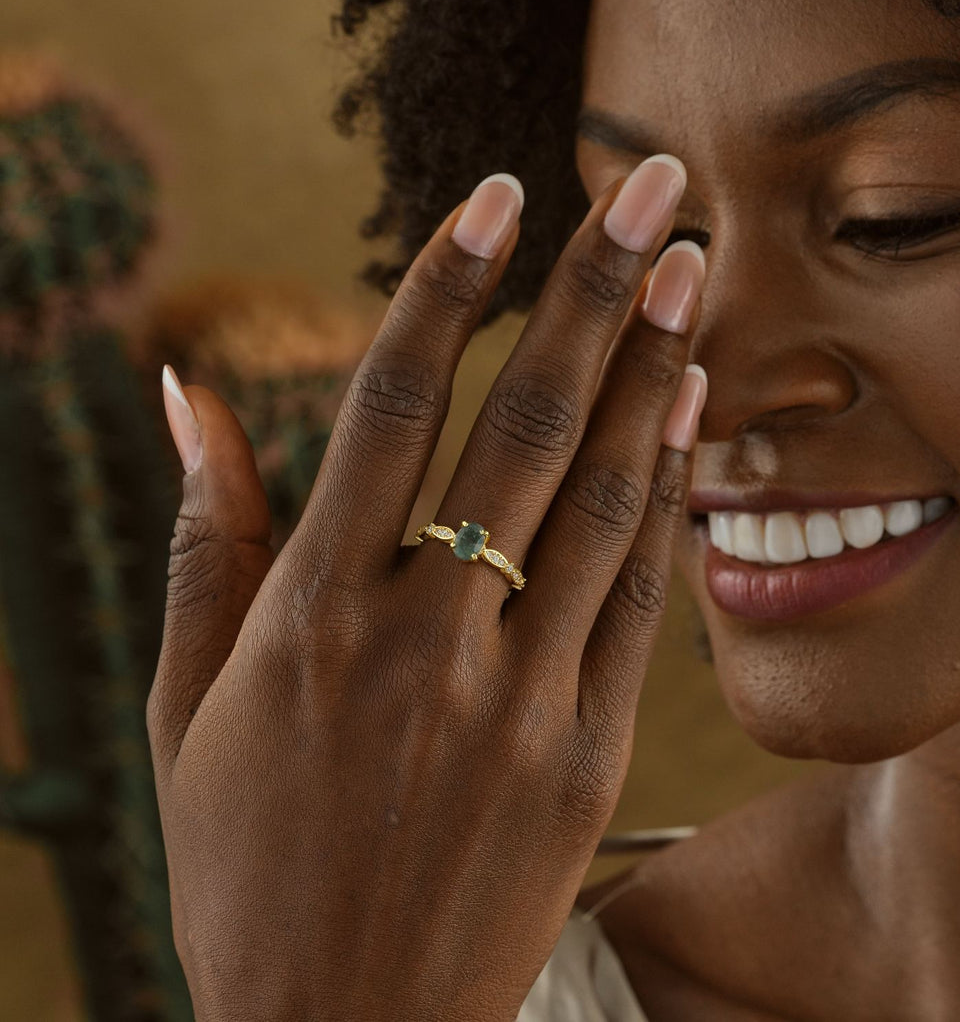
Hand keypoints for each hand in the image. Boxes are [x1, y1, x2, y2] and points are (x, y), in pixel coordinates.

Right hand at [150, 156, 706, 1020]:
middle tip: (651, 185)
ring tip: (690, 270)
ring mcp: (516, 698)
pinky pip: (634, 599)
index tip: (497, 195)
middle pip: (523, 423)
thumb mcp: (188, 706)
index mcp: (309, 615)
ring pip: (599, 498)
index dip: (448, 285)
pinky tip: (687, 410)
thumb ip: (199, 540)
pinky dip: (663, 496)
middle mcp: (420, 638)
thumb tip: (180, 392)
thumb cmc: (247, 862)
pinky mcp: (586, 756)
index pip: (391, 404)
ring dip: (651, 371)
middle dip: (592, 288)